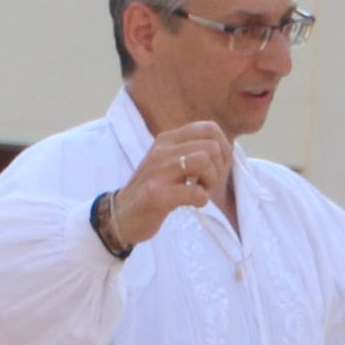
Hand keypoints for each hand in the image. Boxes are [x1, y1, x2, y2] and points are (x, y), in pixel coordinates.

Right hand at [106, 120, 233, 249]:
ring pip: (205, 162)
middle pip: (211, 147)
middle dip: (218, 168)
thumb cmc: (151, 190)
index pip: (209, 128)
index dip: (223, 148)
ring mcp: (158, 172)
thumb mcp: (167, 162)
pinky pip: (196, 192)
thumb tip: (223, 148)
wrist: (121, 216)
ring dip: (211, 182)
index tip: (216, 166)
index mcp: (166, 139)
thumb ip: (189, 151)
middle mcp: (161, 150)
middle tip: (207, 183)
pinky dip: (201, 200)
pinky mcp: (158, 195)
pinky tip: (192, 203)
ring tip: (200, 191)